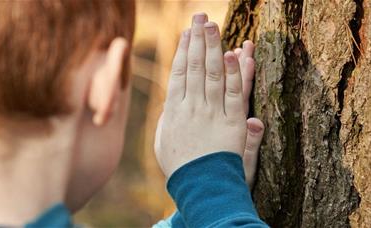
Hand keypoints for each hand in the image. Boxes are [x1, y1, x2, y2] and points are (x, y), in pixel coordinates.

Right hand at [155, 13, 263, 182]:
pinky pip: (233, 94)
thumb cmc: (179, 166)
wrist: (200, 187)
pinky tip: (233, 55)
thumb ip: (166, 121)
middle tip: (200, 17)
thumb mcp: (163, 143)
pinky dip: (233, 74)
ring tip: (213, 26)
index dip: (182, 50)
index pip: (178, 73)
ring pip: (211, 74)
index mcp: (174, 110)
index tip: (186, 33)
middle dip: (197, 40)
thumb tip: (169, 104)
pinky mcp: (232, 122)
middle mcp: (191, 107)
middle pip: (193, 67)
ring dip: (213, 48)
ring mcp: (212, 113)